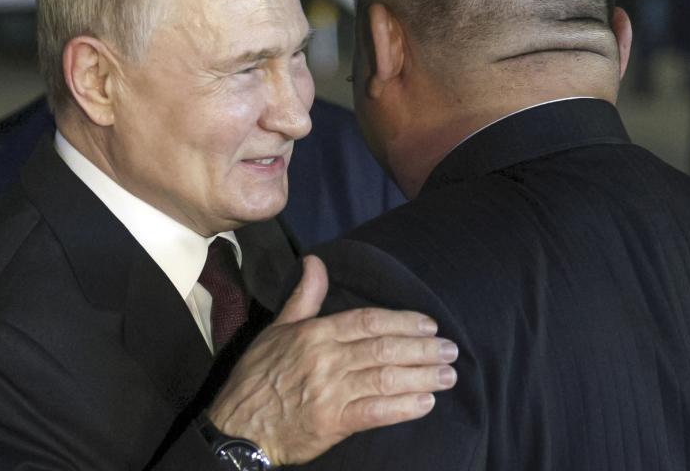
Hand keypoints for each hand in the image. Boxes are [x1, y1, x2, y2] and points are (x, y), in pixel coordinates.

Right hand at [207, 255, 458, 465]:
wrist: (238, 427)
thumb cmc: (258, 376)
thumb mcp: (277, 329)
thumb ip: (304, 297)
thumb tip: (315, 261)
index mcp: (315, 333)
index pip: (368, 321)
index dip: (403, 321)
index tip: (429, 324)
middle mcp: (325, 359)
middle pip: (384, 348)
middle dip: (422, 348)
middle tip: (451, 349)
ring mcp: (330, 392)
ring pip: (385, 378)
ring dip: (422, 376)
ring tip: (448, 375)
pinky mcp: (333, 423)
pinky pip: (376, 412)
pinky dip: (404, 407)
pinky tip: (426, 403)